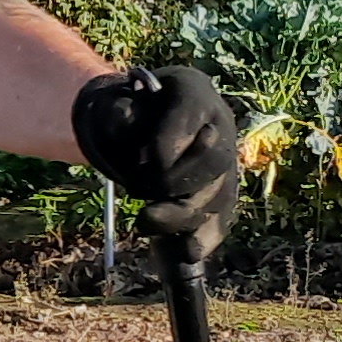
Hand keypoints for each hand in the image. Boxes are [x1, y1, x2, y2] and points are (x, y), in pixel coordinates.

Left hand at [72, 63, 242, 259]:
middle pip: (214, 159)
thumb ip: (116, 112)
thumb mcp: (116, 102)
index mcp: (194, 90)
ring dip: (184, 213)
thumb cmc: (129, 112)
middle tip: (139, 192)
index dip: (168, 141)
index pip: (190, 111)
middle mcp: (219, 124)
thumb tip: (123, 118)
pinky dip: (206, 236)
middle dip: (176, 181)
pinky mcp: (223, 192)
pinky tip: (187, 251)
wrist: (141, 126)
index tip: (143, 160)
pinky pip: (224, 216)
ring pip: (219, 193)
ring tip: (147, 221)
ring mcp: (226, 160)